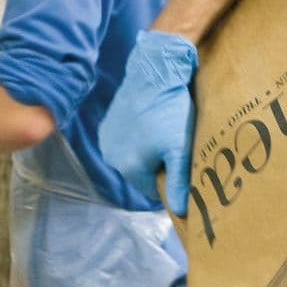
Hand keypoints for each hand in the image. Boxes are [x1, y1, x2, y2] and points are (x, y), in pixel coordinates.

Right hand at [99, 31, 198, 214]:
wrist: (154, 73)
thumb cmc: (171, 111)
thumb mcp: (180, 148)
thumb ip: (178, 182)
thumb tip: (180, 213)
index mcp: (130, 168)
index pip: (153, 191)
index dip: (168, 180)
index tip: (179, 164)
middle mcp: (112, 159)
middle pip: (140, 175)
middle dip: (156, 166)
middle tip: (172, 146)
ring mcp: (107, 142)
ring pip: (131, 159)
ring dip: (144, 153)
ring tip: (161, 133)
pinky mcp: (106, 127)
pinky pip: (123, 144)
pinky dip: (134, 140)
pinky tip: (148, 125)